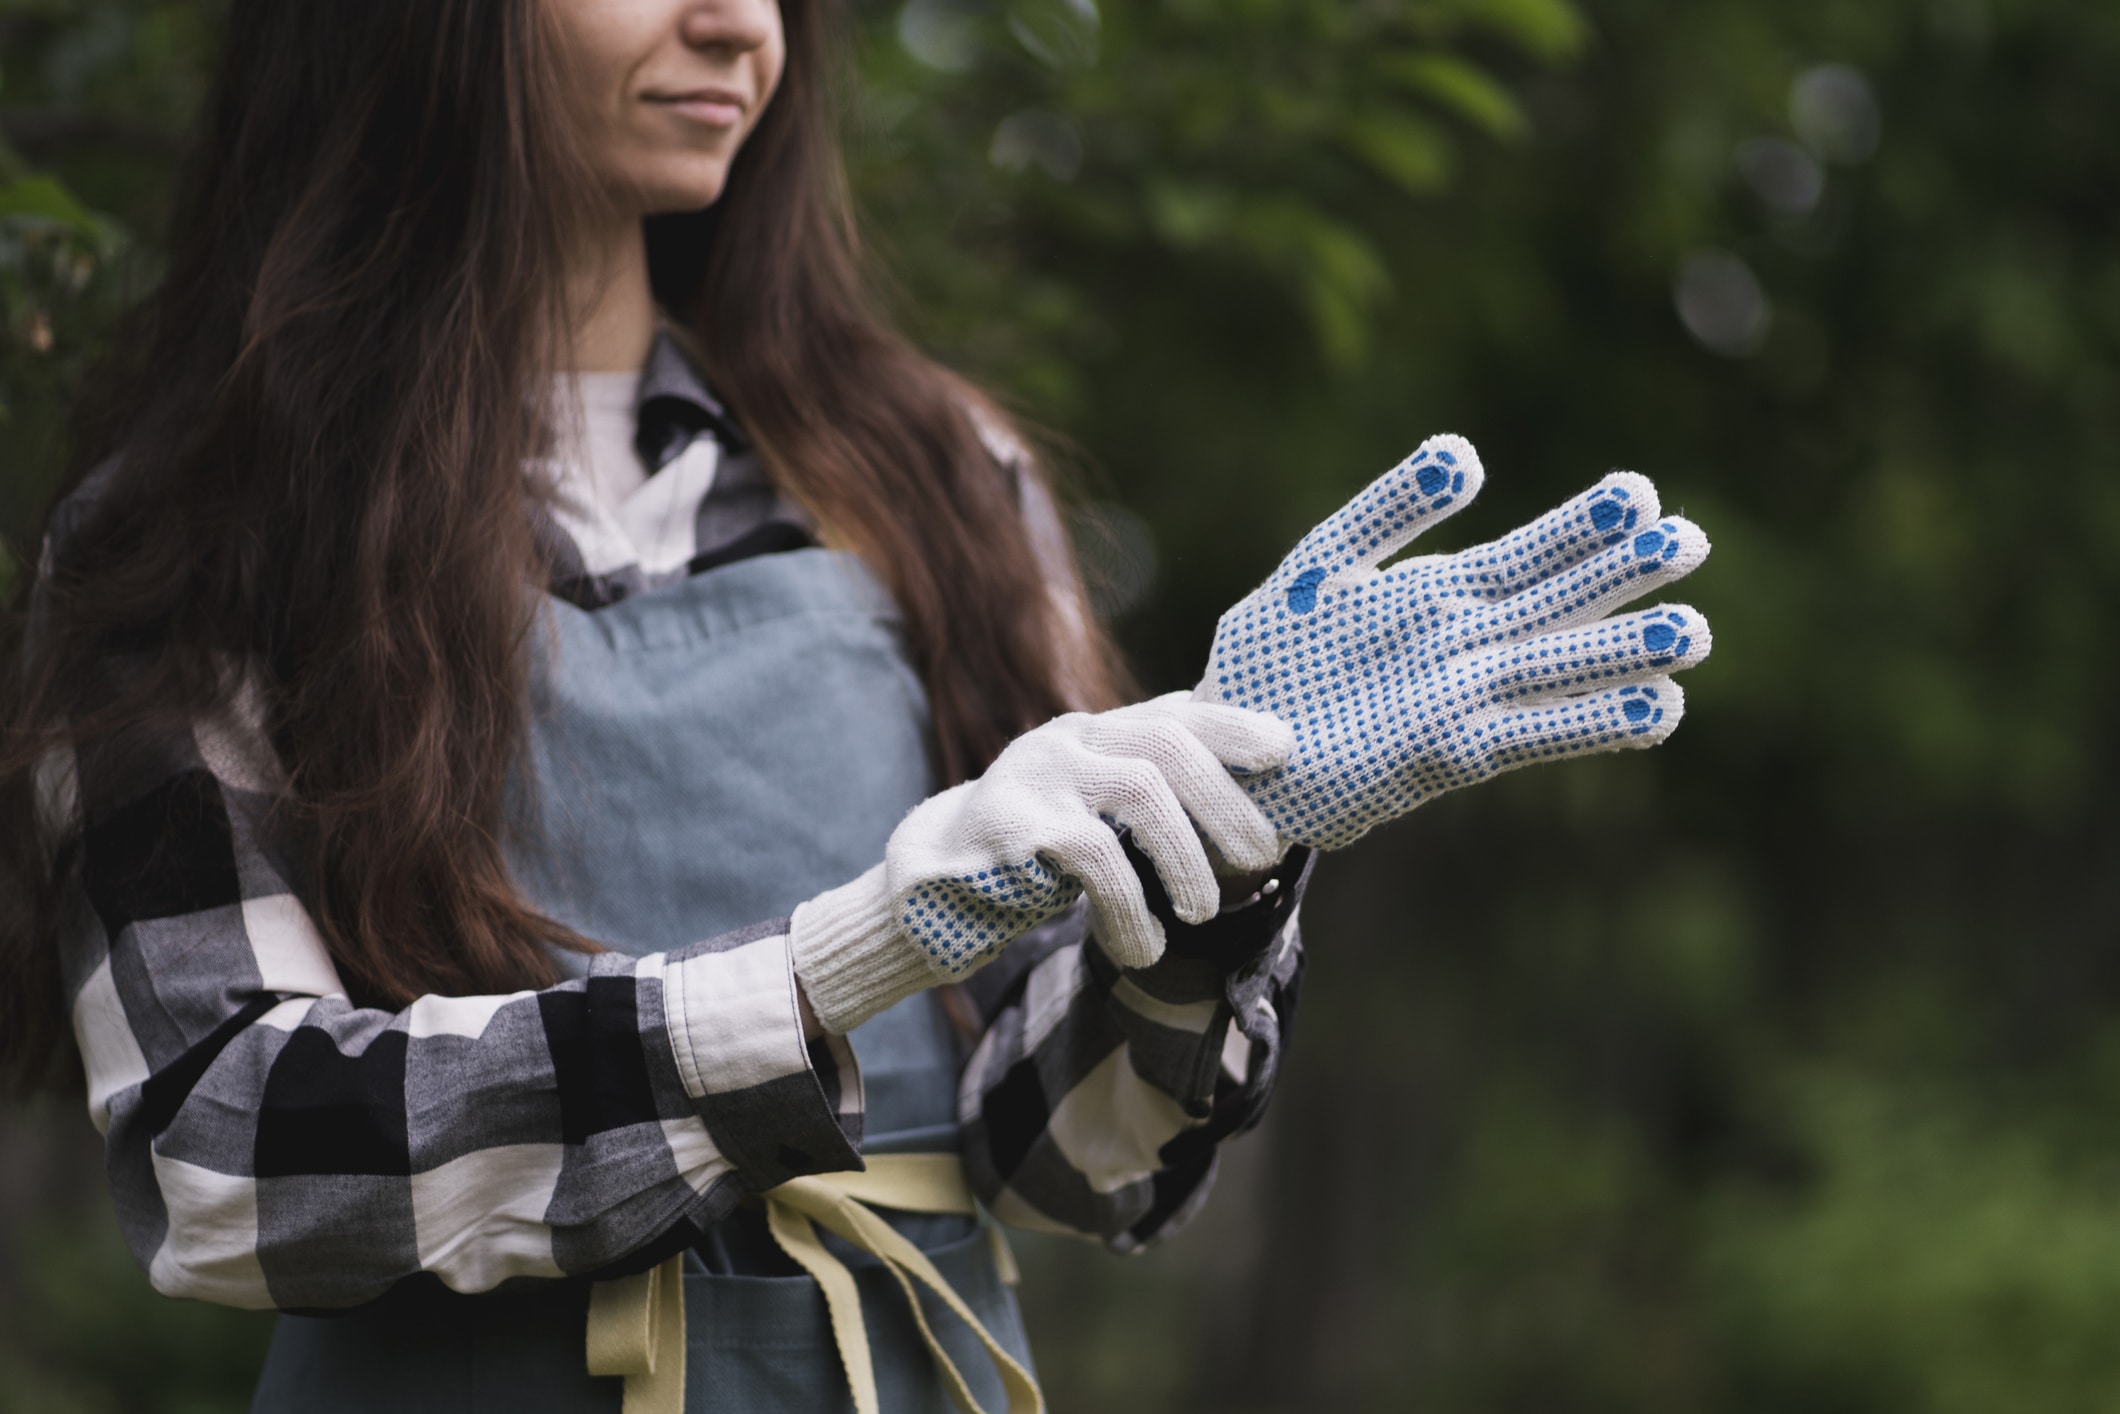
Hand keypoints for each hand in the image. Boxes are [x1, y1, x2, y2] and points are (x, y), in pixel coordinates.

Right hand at [887, 694, 1290, 970]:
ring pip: (1141, 790)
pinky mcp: (1014, 824)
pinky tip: (1144, 949)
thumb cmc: (1034, 857)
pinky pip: (1095, 857)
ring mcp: (1039, 774)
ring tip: (1203, 911)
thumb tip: (1251, 815)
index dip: (1233, 724)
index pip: (1175, 711)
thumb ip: (1149, 799)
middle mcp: (1070, 740)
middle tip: (1263, 856)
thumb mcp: (1094, 816)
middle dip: (1226, 799)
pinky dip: (1132, 909)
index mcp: (1097, 734)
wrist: (931, 885)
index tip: (1286, 749)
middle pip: (1168, 742)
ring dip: (1186, 857)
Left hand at [1197, 433, 1711, 850]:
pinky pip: (1530, 735)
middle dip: (1622, 575)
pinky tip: (1657, 712)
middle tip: (1693, 541)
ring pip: (1554, 666)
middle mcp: (1464, 643)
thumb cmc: (1274, 654)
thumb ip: (1386, 511)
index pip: (1525, 553)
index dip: (1579, 526)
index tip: (1638, 495)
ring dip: (1621, 652)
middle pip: (1555, 603)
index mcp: (1436, 593)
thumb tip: (1466, 454)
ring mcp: (1461, 698)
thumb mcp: (1321, 566)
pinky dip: (1588, 724)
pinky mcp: (1445, 754)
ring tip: (1694, 632)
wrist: (1230, 752)